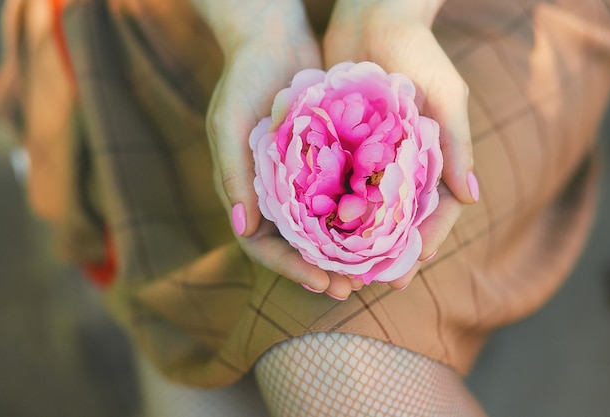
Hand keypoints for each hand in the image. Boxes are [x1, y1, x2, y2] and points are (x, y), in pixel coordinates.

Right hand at [192, 0, 362, 298]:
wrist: (273, 38)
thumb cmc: (242, 80)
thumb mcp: (229, 124)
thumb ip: (232, 175)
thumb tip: (241, 229)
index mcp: (244, 192)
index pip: (263, 245)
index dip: (290, 268)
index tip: (323, 282)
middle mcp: (272, 193)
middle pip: (296, 245)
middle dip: (322, 269)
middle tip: (353, 288)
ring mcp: (298, 180)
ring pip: (320, 228)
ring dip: (342, 252)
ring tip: (371, 271)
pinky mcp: (323, 162)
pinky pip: (338, 197)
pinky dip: (354, 217)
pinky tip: (380, 230)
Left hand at [323, 0, 476, 290]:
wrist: (373, 15)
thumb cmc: (417, 52)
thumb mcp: (444, 95)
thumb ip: (456, 144)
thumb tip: (472, 198)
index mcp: (433, 157)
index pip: (434, 212)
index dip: (424, 242)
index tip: (410, 270)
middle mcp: (403, 163)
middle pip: (397, 220)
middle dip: (386, 253)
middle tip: (371, 282)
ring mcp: (372, 157)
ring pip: (366, 209)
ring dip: (356, 240)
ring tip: (341, 268)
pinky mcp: (344, 145)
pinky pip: (338, 183)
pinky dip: (331, 208)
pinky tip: (317, 231)